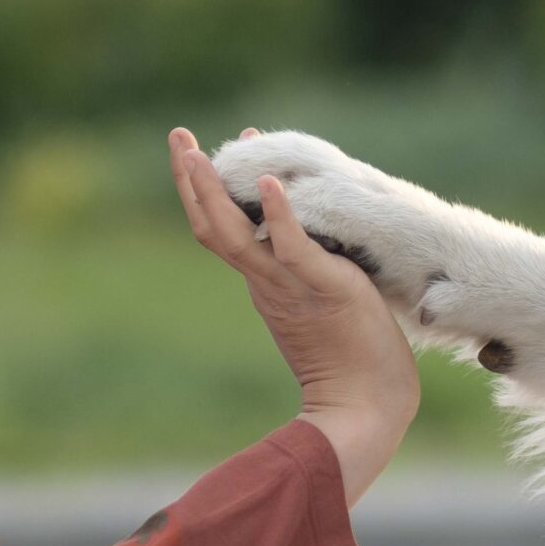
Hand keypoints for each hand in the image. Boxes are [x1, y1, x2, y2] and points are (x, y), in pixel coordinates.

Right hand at [169, 126, 419, 503]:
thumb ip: (307, 274)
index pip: (223, 231)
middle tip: (177, 136)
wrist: (366, 410)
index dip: (208, 192)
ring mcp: (289, 286)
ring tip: (200, 151)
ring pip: (236, 234)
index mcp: (263, 284)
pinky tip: (270, 181)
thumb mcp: (320, 302)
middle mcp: (266, 283)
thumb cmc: (355, 362)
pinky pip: (293, 248)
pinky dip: (279, 214)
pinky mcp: (323, 288)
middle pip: (212, 227)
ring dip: (215, 189)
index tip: (205, 151)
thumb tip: (308, 244)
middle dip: (191, 180)